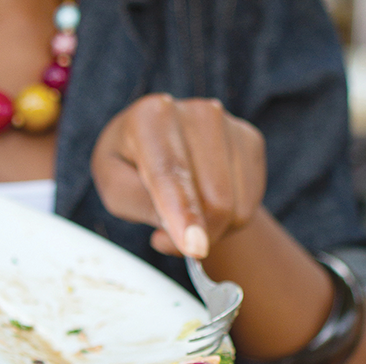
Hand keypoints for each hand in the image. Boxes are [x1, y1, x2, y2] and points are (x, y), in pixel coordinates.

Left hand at [90, 93, 265, 258]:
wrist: (157, 141)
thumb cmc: (129, 165)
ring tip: (184, 211)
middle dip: (196, 236)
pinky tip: (205, 200)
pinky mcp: (250, 141)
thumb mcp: (115, 188)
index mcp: (152, 118)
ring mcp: (230, 125)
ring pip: (236, 206)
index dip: (184, 215)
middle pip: (214, 200)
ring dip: (212, 228)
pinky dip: (229, 218)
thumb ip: (140, 207)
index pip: (171, 175)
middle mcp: (198, 114)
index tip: (195, 248)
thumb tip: (179, 234)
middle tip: (166, 237)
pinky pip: (250, 203)